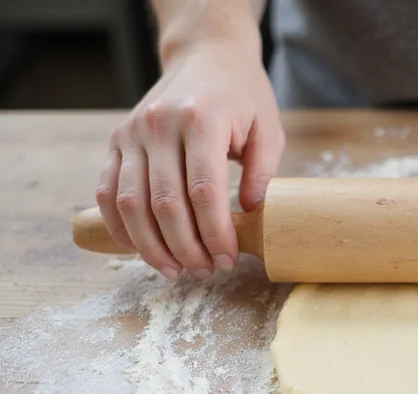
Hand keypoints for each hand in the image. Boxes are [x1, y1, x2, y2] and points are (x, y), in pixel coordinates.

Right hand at [95, 41, 283, 279]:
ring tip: (176, 270)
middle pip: (165, 204)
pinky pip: (107, 192)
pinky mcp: (116, 141)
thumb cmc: (243, 97)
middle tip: (205, 271)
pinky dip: (121, 227)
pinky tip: (143, 249)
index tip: (228, 259)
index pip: (204, 192)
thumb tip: (251, 216)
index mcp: (201, 121)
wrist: (206, 57)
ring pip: (130, 203)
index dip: (215, 233)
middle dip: (186, 247)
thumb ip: (264, 173)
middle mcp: (160, 126)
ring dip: (151, 246)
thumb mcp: (268, 129)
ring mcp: (132, 133)